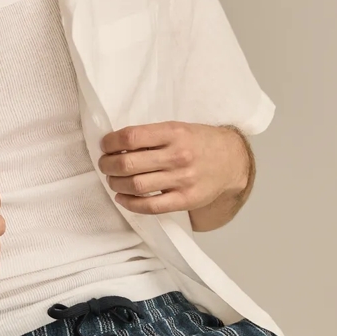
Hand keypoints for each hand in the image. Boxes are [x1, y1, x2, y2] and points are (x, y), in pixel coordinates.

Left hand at [97, 121, 248, 215]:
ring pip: (136, 185)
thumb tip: (117, 146)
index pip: (132, 137)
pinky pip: (150, 207)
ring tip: (112, 180)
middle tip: (105, 164)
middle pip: (129, 163)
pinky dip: (130, 204)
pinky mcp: (185, 200)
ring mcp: (182, 180)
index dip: (111, 142)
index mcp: (174, 133)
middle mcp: (178, 156)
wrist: (231, 160)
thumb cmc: (199, 142)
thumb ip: (152, 136)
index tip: (105, 145)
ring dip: (116, 184)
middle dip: (108, 165)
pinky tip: (122, 198)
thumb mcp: (178, 128)